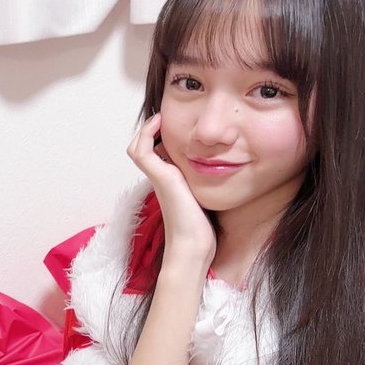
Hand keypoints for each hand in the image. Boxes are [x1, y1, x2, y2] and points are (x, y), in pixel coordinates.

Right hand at [127, 113, 215, 267]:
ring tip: (160, 118)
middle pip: (142, 148)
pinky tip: (161, 124)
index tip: (171, 125)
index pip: (155, 154)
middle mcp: (160, 178)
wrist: (193, 246)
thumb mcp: (205, 199)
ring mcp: (157, 177)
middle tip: (164, 118)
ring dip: (146, 130)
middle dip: (151, 130)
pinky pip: (142, 151)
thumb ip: (207, 185)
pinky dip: (146, 134)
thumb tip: (226, 173)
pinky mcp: (160, 177)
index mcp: (169, 182)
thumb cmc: (200, 229)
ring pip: (138, 147)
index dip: (158, 137)